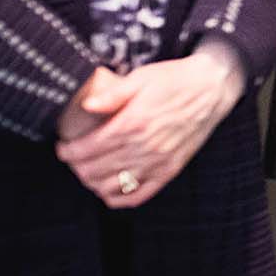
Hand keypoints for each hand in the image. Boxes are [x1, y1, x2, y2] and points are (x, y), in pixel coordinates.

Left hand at [55, 50, 247, 207]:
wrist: (212, 88)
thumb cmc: (175, 80)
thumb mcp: (142, 78)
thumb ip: (113, 94)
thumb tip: (86, 105)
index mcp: (133, 123)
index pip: (87, 149)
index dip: (68, 151)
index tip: (63, 147)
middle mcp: (144, 147)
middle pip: (95, 170)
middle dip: (77, 167)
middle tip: (73, 158)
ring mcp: (158, 162)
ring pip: (112, 186)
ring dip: (93, 183)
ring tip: (89, 171)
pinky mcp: (170, 170)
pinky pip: (138, 195)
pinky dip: (118, 197)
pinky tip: (109, 189)